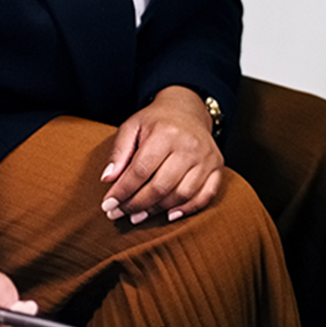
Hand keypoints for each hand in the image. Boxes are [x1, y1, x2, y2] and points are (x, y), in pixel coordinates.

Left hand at [101, 85, 223, 223]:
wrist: (187, 110)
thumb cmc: (156, 121)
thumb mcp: (131, 127)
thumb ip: (119, 152)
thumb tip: (108, 179)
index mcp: (165, 133)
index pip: (140, 170)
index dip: (122, 191)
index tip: (108, 204)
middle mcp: (189, 146)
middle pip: (160, 187)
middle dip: (136, 205)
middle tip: (120, 213)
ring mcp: (206, 157)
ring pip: (181, 195)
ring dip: (157, 210)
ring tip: (139, 216)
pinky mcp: (217, 166)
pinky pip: (205, 195)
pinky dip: (188, 209)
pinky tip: (169, 215)